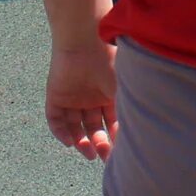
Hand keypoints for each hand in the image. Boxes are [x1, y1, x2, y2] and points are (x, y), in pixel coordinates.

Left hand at [43, 42, 116, 161]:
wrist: (85, 41)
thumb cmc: (109, 63)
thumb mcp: (124, 91)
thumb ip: (128, 114)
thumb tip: (141, 138)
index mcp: (108, 94)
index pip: (110, 122)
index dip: (114, 137)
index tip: (119, 151)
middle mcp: (90, 97)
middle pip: (92, 127)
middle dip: (99, 143)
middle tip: (103, 154)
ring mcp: (72, 97)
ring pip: (74, 126)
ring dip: (80, 142)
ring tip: (88, 152)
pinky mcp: (55, 95)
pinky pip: (55, 119)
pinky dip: (60, 132)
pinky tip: (69, 142)